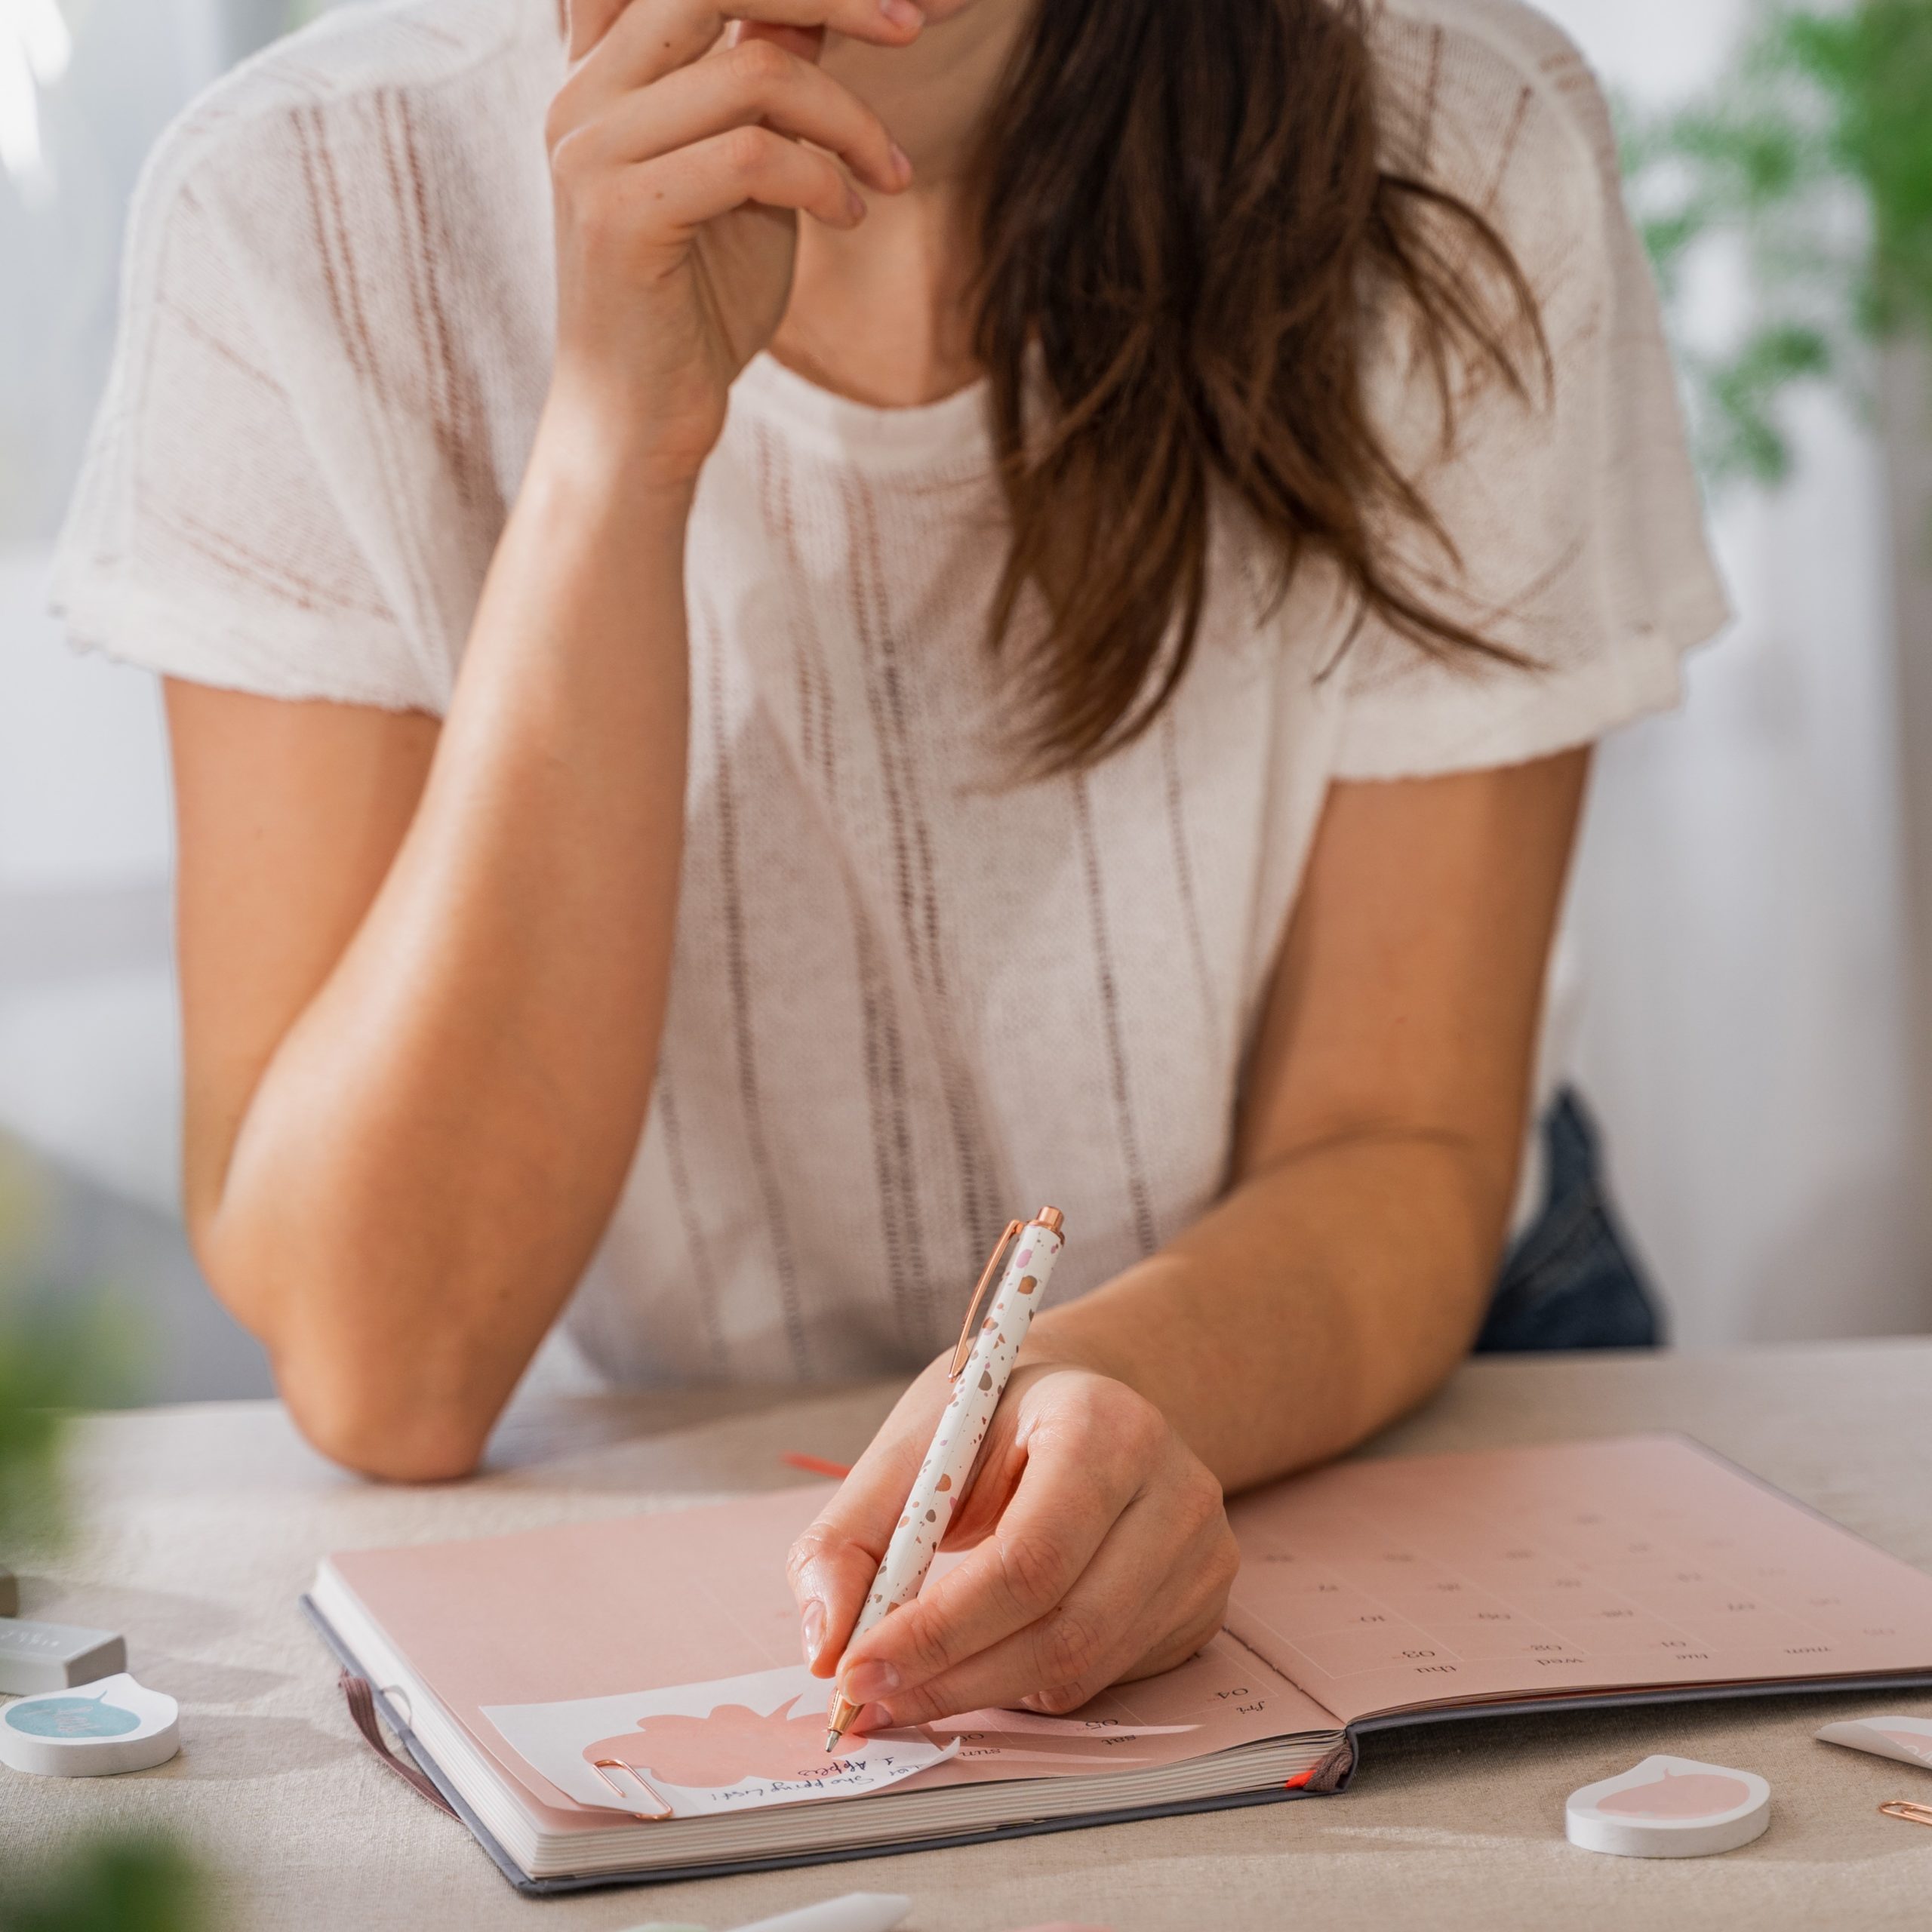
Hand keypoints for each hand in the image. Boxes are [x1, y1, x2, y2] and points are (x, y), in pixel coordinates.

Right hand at [542, 0, 920, 488]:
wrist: (645, 418)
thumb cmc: (699, 302)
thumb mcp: (750, 173)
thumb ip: (768, 84)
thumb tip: (824, 8)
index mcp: (603, 69)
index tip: (899, 2)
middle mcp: (582, 91)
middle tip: (912, 27)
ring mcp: (589, 148)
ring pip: (755, 70)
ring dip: (850, 119)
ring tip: (886, 174)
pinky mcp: (619, 212)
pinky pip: (753, 156)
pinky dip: (823, 180)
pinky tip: (848, 216)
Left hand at [786, 1358, 1239, 1726]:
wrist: (1078, 1400)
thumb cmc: (994, 1422)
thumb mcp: (912, 1448)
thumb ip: (848, 1539)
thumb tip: (825, 1646)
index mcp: (1103, 1425)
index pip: (1029, 1558)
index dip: (939, 1629)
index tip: (857, 1670)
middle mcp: (1174, 1488)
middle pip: (1063, 1628)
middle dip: (951, 1679)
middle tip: (870, 1699)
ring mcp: (1202, 1551)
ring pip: (1084, 1666)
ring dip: (984, 1691)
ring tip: (917, 1676)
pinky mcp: (1203, 1602)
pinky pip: (1107, 1677)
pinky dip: (1032, 1683)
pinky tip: (993, 1648)